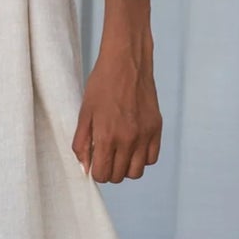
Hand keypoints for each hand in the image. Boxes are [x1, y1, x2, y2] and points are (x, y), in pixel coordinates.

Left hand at [72, 32, 162, 181]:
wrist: (126, 62)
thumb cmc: (102, 85)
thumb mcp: (85, 113)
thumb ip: (82, 144)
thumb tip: (85, 168)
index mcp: (106, 136)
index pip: (102, 174)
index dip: (96, 171)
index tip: (95, 161)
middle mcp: (128, 140)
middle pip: (119, 176)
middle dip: (109, 170)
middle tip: (105, 156)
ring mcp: (144, 135)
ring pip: (136, 172)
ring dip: (126, 168)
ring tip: (119, 153)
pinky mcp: (156, 129)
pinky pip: (151, 158)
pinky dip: (141, 158)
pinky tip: (133, 145)